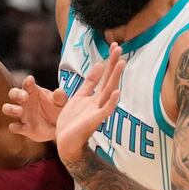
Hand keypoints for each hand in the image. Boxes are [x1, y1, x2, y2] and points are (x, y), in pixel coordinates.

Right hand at [1, 75, 66, 141]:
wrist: (58, 128)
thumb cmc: (57, 110)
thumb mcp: (62, 103)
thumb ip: (60, 97)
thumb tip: (59, 92)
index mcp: (33, 91)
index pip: (27, 84)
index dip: (27, 82)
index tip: (30, 80)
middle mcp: (24, 102)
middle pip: (13, 93)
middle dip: (17, 94)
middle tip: (24, 97)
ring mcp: (21, 115)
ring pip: (8, 109)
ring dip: (11, 109)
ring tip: (19, 111)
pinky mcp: (22, 128)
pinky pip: (14, 127)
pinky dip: (15, 127)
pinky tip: (21, 127)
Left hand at [55, 44, 126, 167]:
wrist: (66, 143)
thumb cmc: (72, 122)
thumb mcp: (79, 96)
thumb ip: (89, 83)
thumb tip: (100, 64)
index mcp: (94, 96)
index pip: (104, 75)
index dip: (109, 61)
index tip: (114, 46)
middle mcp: (98, 102)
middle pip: (108, 80)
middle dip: (114, 64)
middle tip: (120, 48)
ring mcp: (97, 111)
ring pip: (109, 91)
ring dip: (115, 77)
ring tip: (122, 63)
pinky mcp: (95, 121)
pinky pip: (105, 110)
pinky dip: (111, 102)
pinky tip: (117, 92)